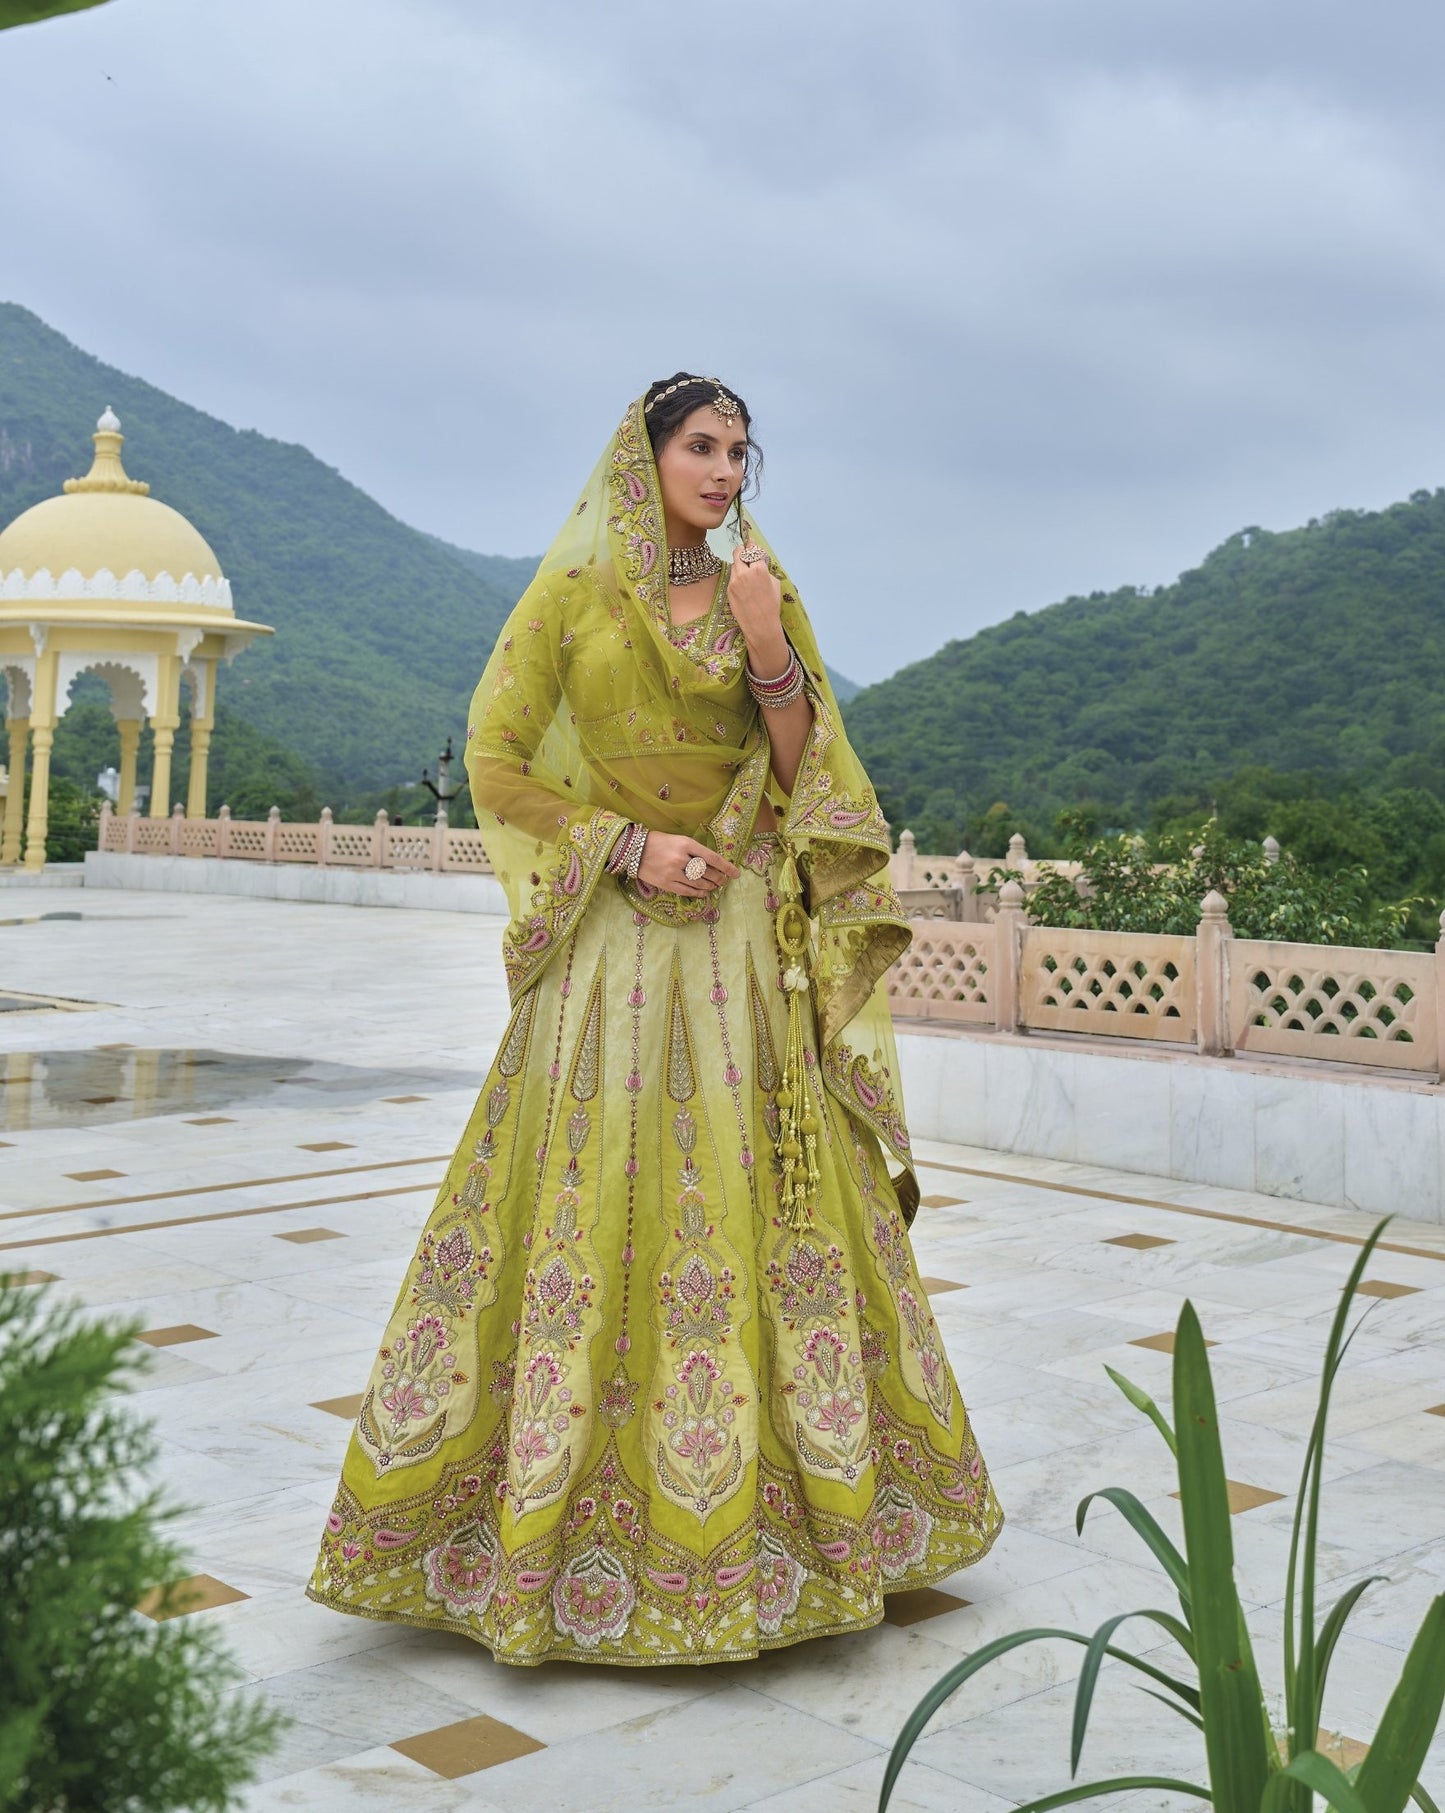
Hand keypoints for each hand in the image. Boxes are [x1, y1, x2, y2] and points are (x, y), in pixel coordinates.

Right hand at [637, 832, 741, 897]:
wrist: (633, 849)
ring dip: (710, 886)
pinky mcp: (666, 883)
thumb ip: (694, 849)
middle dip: (719, 877)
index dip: (726, 867)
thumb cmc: (658, 841)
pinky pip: (687, 891)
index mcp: (686, 843)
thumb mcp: (678, 839)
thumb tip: (712, 862)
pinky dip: (698, 893)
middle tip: (724, 880)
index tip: (736, 873)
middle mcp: (681, 858)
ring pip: (698, 883)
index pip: (712, 857)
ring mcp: (673, 872)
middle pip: (707, 872)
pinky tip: (704, 893)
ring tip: (715, 886)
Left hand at [727, 537, 784, 661]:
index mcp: (759, 569)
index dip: (751, 545)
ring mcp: (734, 581)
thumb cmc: (772, 606)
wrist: (760, 625)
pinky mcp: (729, 589)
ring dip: (739, 564)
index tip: (750, 541)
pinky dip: (736, 576)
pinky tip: (742, 584)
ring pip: (734, 565)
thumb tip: (759, 563)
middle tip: (744, 551)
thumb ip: (765, 570)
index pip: (753, 550)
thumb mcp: (775, 584)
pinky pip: (732, 577)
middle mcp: (745, 572)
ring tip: (744, 570)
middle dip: (741, 551)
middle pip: (738, 553)